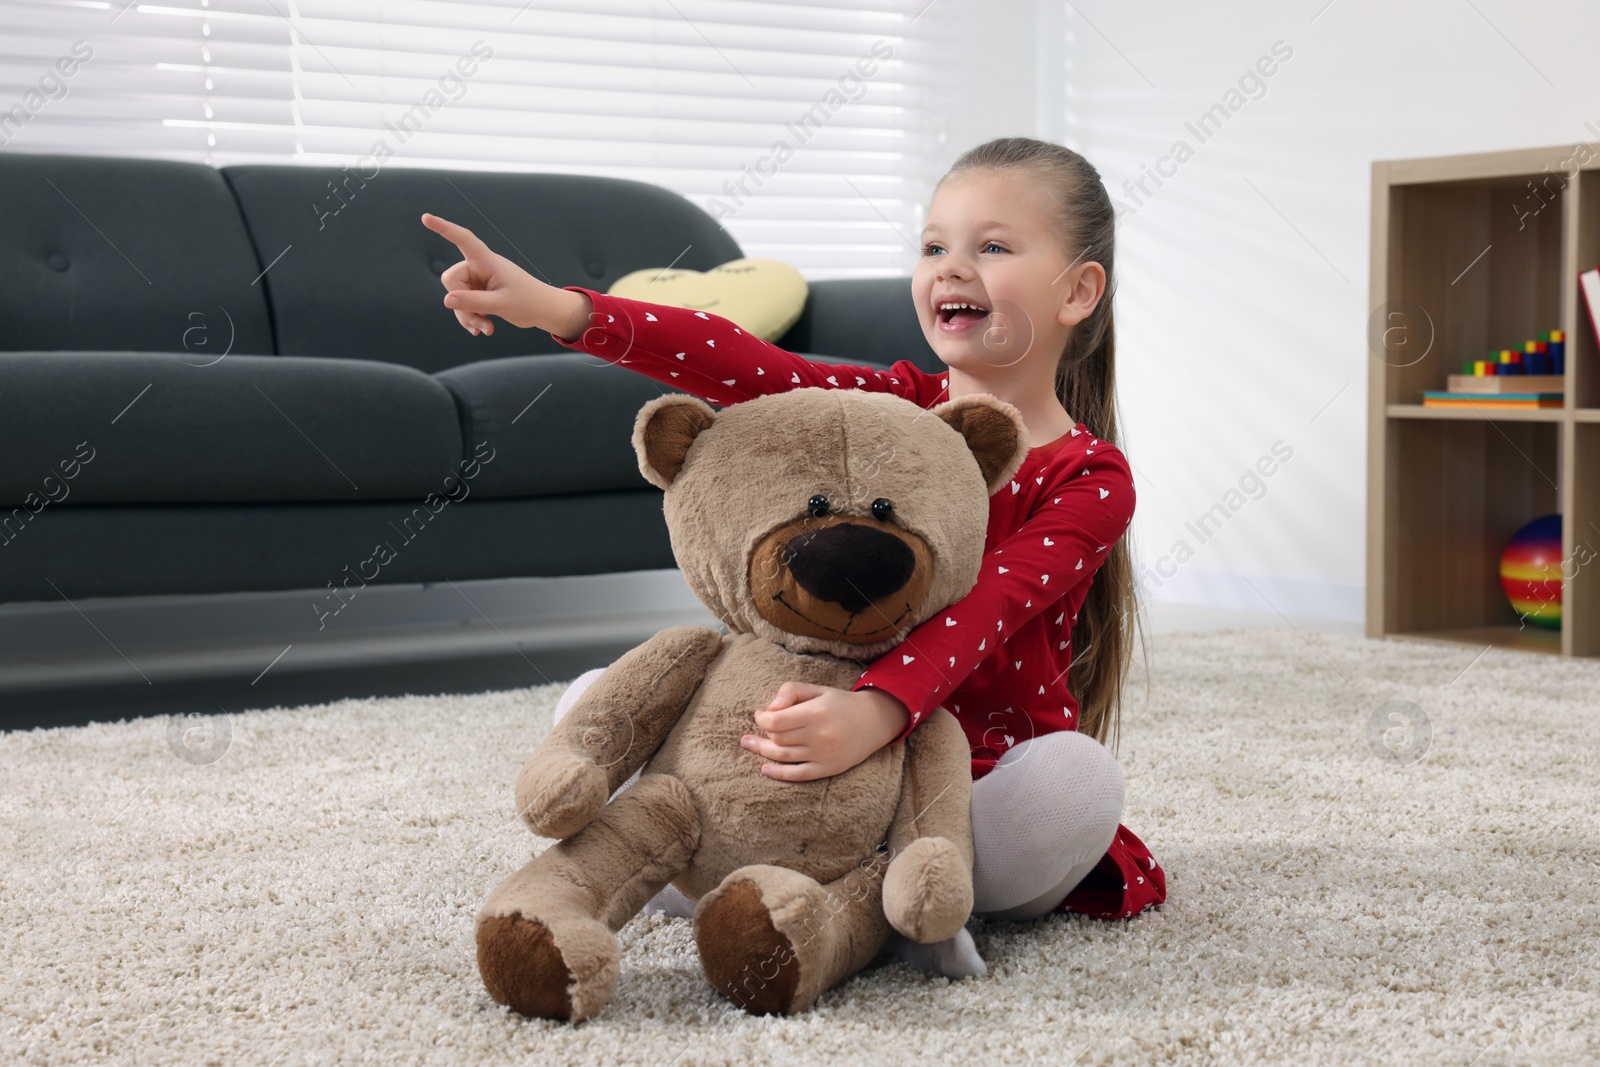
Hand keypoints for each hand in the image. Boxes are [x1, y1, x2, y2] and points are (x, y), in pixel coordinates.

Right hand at [420, 213, 590, 337]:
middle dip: (462, 304)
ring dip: (468, 316)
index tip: (425, 218)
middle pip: (452, 281)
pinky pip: (463, 306)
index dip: (444, 228)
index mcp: (486, 261)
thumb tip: (446, 300)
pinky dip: (471, 318)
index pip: (463, 239)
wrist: (543, 311)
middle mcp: (479, 268)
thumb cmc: (528, 301)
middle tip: (482, 321)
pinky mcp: (479, 294)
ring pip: (455, 297)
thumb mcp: (501, 303)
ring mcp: (478, 281)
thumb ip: (474, 302)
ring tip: (487, 329)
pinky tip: (482, 330)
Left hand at [742, 682, 910, 781]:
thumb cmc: (840, 703)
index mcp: (816, 713)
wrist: (874, 721)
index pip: (776, 721)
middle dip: (762, 733)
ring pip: (783, 756)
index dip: (762, 718)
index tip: (761, 714)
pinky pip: (798, 774)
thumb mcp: (817, 689)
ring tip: (748, 744)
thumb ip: (791, 691)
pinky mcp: (828, 769)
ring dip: (762, 751)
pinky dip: (778, 774)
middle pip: (777, 739)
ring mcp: (823, 755)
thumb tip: (769, 708)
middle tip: (757, 728)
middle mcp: (819, 735)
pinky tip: (765, 769)